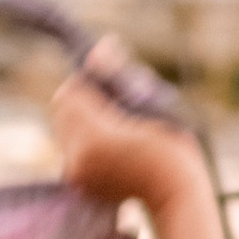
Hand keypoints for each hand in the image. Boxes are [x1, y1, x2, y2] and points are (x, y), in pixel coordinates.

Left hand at [50, 45, 197, 210]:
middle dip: (83, 101)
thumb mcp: (151, 104)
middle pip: (62, 110)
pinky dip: (86, 140)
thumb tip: (102, 45)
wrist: (177, 194)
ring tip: (115, 126)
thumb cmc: (174, 146)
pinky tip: (112, 145)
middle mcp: (77, 157)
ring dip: (83, 120)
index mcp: (94, 137)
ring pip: (65, 129)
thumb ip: (120, 76)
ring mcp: (77, 174)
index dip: (89, 83)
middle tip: (114, 105)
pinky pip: (71, 148)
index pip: (71, 92)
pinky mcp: (80, 183)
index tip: (111, 86)